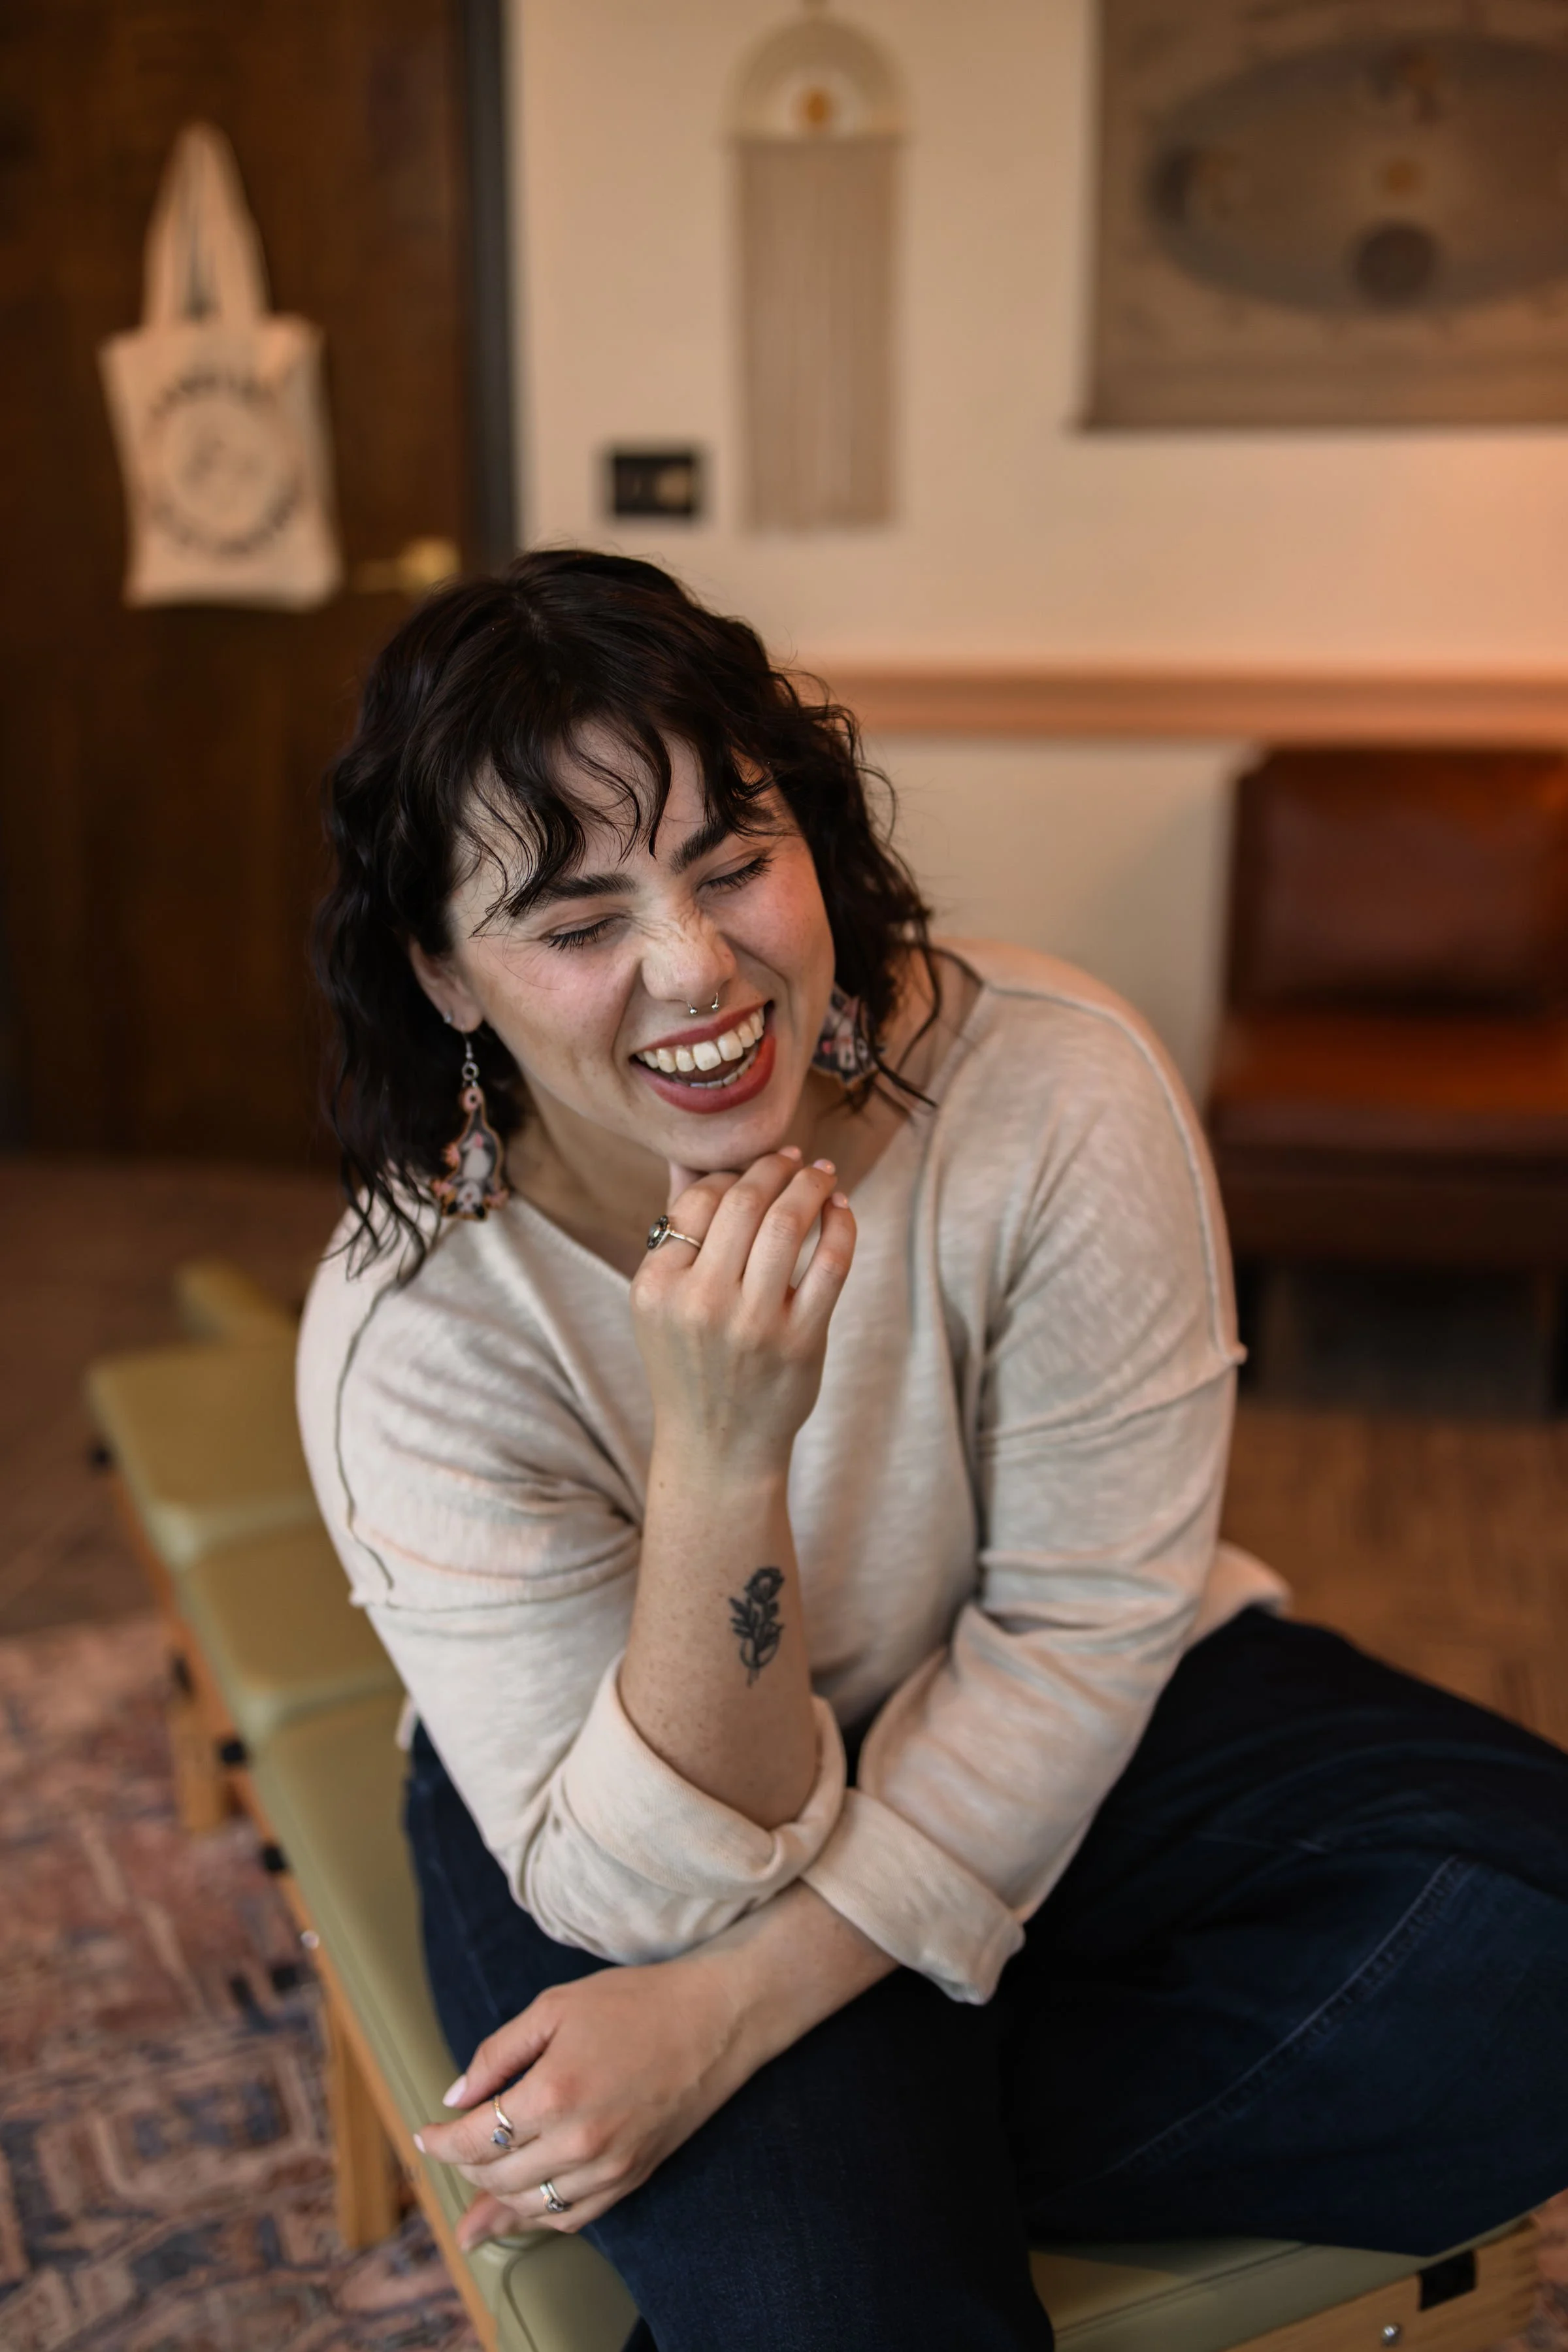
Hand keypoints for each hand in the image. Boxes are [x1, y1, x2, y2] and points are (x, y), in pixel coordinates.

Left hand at [415, 1951, 753, 2247]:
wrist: (715, 2019)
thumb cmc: (636, 2002)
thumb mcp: (555, 2007)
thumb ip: (497, 2054)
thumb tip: (456, 2098)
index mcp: (552, 2092)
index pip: (475, 2138)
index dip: (440, 2142)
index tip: (424, 2135)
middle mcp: (578, 2140)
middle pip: (496, 2176)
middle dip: (463, 2165)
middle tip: (452, 2147)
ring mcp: (609, 2165)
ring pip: (531, 2206)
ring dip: (495, 2198)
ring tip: (476, 2184)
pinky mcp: (633, 2176)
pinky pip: (573, 2216)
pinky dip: (540, 2216)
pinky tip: (524, 2205)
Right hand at [630, 1148, 854, 1470]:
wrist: (717, 1447)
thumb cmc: (690, 1363)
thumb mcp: (663, 1301)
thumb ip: (676, 1230)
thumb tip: (690, 1155)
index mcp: (657, 1286)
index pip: (699, 1201)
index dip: (732, 1174)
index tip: (754, 1167)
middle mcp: (700, 1302)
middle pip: (745, 1203)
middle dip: (774, 1168)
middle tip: (793, 1157)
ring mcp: (752, 1323)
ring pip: (788, 1224)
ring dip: (812, 1186)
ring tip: (822, 1174)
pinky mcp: (800, 1342)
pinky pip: (830, 1263)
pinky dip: (842, 1226)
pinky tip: (841, 1210)